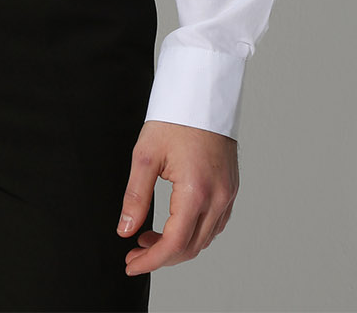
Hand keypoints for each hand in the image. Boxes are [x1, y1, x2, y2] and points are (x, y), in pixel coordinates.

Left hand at [117, 120, 238, 273]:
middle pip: (191, 247)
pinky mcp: (231, 186)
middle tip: (135, 251)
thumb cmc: (175, 117)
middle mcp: (218, 197)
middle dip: (161, 256)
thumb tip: (125, 230)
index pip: (174, 244)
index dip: (150, 261)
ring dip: (178, 246)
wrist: (203, 92)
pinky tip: (175, 224)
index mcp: (196, 191)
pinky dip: (195, 232)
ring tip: (149, 237)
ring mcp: (228, 193)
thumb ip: (135, 196)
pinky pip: (215, 223)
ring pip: (205, 238)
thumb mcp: (146, 154)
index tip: (130, 264)